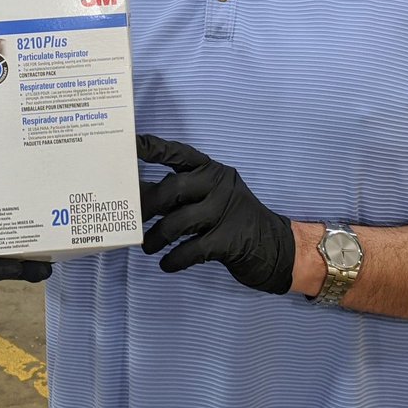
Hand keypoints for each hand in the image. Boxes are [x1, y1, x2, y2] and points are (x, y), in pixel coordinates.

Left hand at [136, 134, 294, 293]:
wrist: (278, 248)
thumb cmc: (231, 220)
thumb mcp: (209, 198)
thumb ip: (178, 194)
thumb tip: (135, 195)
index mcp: (211, 170)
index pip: (178, 153)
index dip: (153, 148)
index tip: (130, 144)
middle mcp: (219, 185)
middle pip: (173, 188)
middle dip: (147, 205)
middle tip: (130, 219)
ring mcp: (225, 212)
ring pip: (178, 221)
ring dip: (156, 236)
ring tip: (146, 246)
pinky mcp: (229, 241)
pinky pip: (190, 249)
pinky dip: (173, 259)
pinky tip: (166, 263)